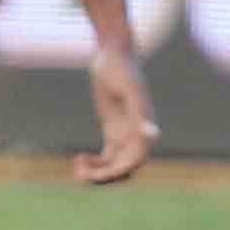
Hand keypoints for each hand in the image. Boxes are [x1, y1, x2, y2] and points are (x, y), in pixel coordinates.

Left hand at [76, 44, 157, 183]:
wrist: (112, 54)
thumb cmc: (120, 68)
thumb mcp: (128, 89)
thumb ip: (139, 112)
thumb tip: (152, 134)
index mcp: (144, 126)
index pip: (137, 159)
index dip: (119, 170)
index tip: (98, 173)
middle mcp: (138, 134)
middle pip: (125, 168)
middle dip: (104, 176)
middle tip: (80, 174)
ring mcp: (126, 134)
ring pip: (115, 166)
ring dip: (98, 173)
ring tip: (77, 168)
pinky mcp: (113, 131)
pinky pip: (106, 157)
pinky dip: (94, 163)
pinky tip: (78, 159)